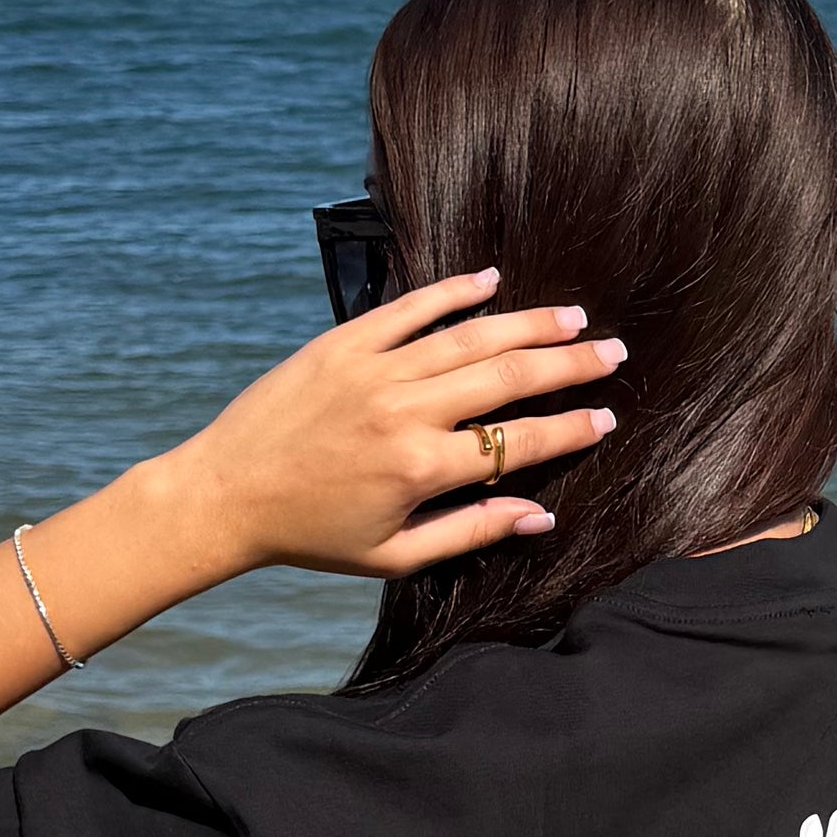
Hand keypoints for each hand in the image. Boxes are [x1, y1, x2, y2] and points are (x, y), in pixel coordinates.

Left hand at [157, 271, 625, 580]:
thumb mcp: (394, 555)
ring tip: (571, 319)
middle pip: (508, 377)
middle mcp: (404, 412)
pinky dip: (453, 292)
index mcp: (421, 469)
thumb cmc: (312, 536)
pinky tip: (492, 282)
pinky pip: (410, 309)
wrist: (225, 495)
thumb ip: (471, 532)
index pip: (519, 443)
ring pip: (468, 336)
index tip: (607, 417)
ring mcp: (373, 370)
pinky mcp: (342, 344)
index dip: (571, 430)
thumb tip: (539, 517)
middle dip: (568, 364)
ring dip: (527, 323)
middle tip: (612, 352)